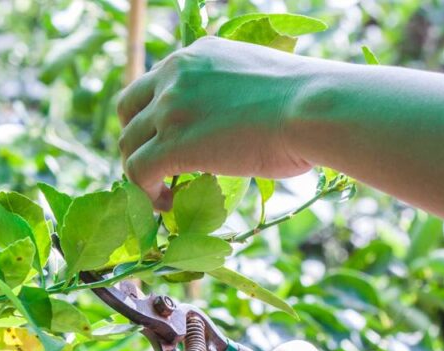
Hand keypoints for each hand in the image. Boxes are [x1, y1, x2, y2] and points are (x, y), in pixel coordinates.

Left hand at [117, 36, 315, 209]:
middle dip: (136, 139)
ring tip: (163, 193)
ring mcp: (170, 108)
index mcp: (197, 54)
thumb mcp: (257, 80)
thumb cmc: (306, 101)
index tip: (169, 140)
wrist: (314, 109)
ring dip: (140, 172)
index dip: (155, 116)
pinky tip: (165, 204)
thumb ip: (230, 94)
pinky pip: (137, 172)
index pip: (155, 82)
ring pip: (129, 144)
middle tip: (156, 167)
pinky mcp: (172, 143)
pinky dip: (144, 193)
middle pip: (129, 109)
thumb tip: (234, 124)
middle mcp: (176, 73)